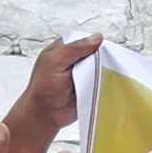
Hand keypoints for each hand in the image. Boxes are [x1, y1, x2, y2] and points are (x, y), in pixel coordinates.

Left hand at [2, 33, 101, 152]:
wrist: (46, 114)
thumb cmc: (44, 88)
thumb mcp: (55, 61)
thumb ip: (74, 49)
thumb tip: (96, 38)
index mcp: (63, 49)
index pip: (83, 40)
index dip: (93, 43)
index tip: (101, 49)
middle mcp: (74, 61)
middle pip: (95, 54)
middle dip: (101, 58)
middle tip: (103, 64)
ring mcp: (83, 75)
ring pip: (101, 68)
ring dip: (104, 71)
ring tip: (105, 75)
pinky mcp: (90, 88)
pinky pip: (103, 82)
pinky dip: (106, 83)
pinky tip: (108, 84)